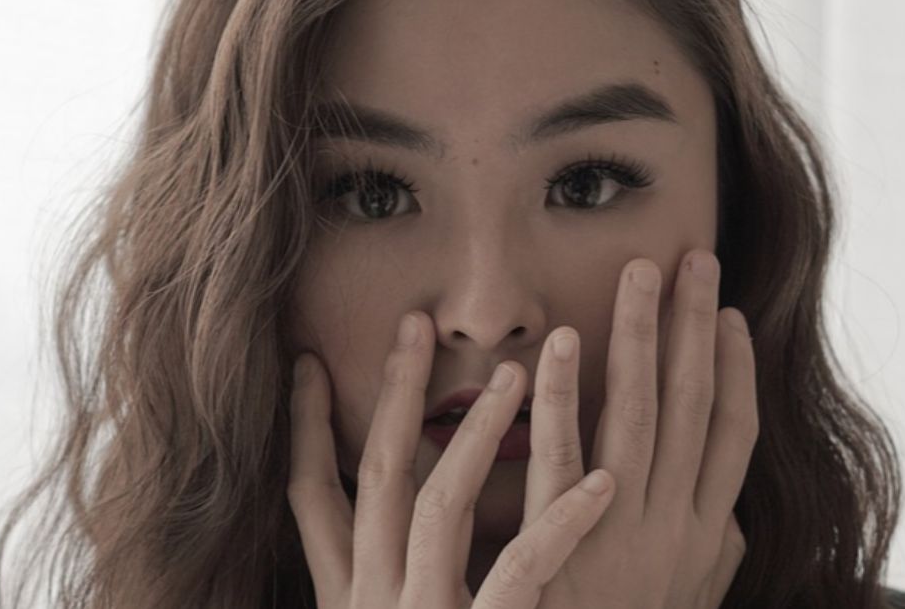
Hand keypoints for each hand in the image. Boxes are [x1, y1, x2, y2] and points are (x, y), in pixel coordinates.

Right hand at [287, 313, 617, 607]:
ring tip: (515, 374)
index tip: (302, 362)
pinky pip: (517, 574)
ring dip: (476, 434)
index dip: (302, 428)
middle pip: (376, 474)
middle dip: (391, 395)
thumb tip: (416, 525)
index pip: (312, 495)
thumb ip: (397, 582)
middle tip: (413, 323)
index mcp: (349, 595)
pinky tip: (603, 485)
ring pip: (436, 504)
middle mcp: (372, 600)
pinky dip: (560, 527)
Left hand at [523, 249, 756, 608]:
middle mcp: (676, 528)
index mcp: (705, 536)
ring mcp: (622, 535)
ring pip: (641, 418)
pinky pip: (565, 459)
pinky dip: (568, 399)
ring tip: (642, 274)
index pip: (732, 436)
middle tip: (694, 260)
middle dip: (695, 329)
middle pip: (694, 408)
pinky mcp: (561, 545)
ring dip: (644, 342)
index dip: (734, 371)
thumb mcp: (686, 600)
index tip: (729, 315)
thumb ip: (710, 556)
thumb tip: (730, 511)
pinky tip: (566, 346)